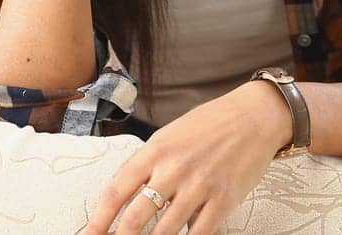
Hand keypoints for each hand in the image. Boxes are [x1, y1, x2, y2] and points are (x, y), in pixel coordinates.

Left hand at [88, 78, 290, 233]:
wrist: (252, 117)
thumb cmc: (207, 125)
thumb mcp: (168, 136)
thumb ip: (145, 163)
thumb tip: (120, 191)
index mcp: (154, 151)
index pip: (117, 190)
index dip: (99, 218)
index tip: (89, 234)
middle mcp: (173, 170)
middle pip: (136, 216)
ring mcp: (199, 186)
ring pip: (165, 231)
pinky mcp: (223, 200)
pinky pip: (199, 233)